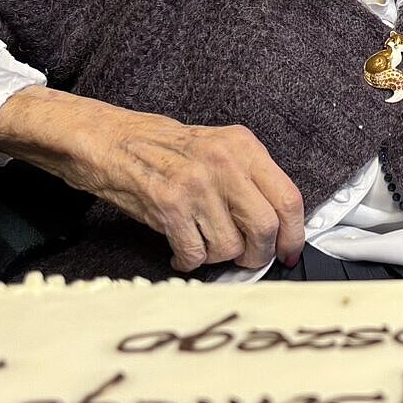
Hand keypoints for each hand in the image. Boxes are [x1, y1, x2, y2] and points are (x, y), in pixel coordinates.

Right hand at [0, 88, 304, 271]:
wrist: (108, 140)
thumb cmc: (163, 150)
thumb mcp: (217, 149)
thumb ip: (248, 182)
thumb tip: (280, 232)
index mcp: (243, 146)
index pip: (289, 198)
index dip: (294, 236)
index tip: (288, 254)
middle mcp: (224, 162)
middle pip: (265, 229)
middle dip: (256, 255)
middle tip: (243, 260)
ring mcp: (196, 183)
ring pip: (229, 247)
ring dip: (216, 258)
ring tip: (199, 244)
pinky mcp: (168, 205)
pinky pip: (194, 254)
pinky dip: (188, 262)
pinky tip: (178, 250)